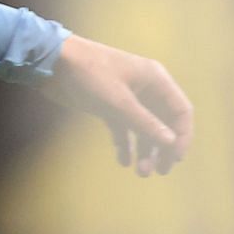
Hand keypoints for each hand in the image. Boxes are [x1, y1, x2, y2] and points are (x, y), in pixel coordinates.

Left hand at [40, 34, 192, 176]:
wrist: (50, 61)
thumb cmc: (89, 74)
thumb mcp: (119, 101)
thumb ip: (146, 123)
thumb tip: (172, 143)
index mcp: (154, 79)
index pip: (181, 110)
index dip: (182, 136)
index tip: (176, 159)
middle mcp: (145, 87)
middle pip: (164, 122)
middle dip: (163, 148)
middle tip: (158, 171)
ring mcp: (126, 96)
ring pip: (144, 128)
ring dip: (145, 150)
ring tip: (140, 172)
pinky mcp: (108, 104)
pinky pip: (124, 127)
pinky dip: (125, 143)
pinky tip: (123, 160)